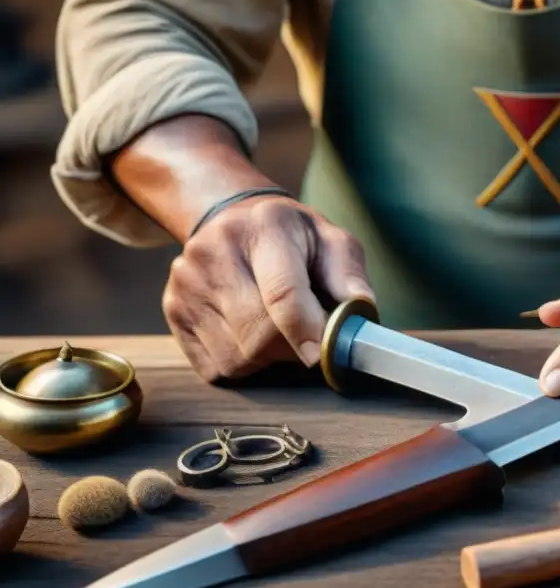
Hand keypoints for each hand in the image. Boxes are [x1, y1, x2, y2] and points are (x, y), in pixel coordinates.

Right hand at [162, 196, 374, 381]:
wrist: (232, 220)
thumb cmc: (293, 238)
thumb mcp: (330, 240)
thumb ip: (348, 275)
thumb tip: (360, 311)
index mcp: (265, 226)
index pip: (283, 292)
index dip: (305, 331)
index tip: (320, 355)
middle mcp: (215, 250)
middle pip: (258, 334)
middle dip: (290, 347)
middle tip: (306, 337)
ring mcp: (186, 282)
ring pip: (236, 357)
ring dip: (266, 358)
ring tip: (276, 327)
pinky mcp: (172, 311)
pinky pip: (215, 367)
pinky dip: (242, 362)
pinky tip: (249, 332)